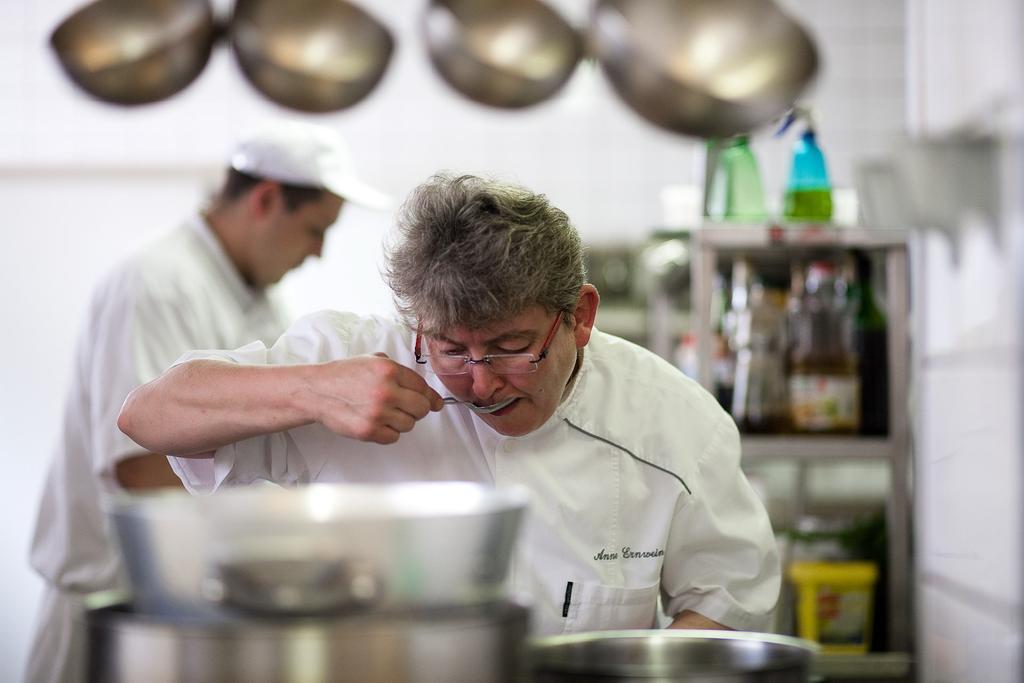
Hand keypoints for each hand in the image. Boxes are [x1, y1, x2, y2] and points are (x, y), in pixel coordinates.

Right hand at [308, 353, 442, 443]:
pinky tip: (377, 422)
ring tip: (385, 413)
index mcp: (389, 370)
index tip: (435, 403)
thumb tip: (427, 392)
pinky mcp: (368, 431)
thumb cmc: (343, 375)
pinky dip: (388, 432)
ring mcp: (377, 412)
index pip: (423, 387)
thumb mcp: (373, 360)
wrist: (317, 391)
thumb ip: (399, 372)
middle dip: (417, 409)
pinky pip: (393, 437)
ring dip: (401, 421)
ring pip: (409, 424)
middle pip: (422, 408)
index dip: (430, 397)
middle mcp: (386, 390)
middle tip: (405, 407)